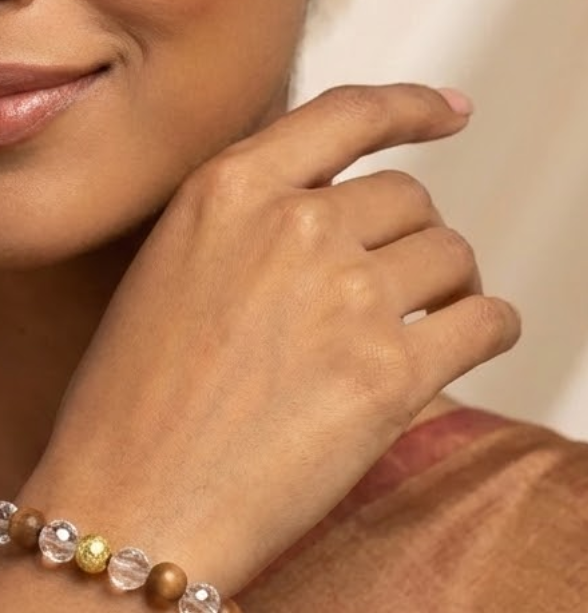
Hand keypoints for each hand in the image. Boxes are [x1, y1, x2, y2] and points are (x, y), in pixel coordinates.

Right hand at [21, 84, 520, 594]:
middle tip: (391, 289)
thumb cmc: (129, 406)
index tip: (452, 113)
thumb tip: (334, 219)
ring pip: (453, 256)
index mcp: (225, 191)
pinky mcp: (388, 375)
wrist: (126, 505)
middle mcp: (291, 224)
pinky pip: (485, 322)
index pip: (348, 115)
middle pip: (408, 199)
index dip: (412, 107)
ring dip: (447, 287)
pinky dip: (486, 330)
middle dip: (408, 239)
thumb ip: (244, 229)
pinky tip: (461, 348)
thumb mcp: (165, 276)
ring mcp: (344, 295)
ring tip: (419, 326)